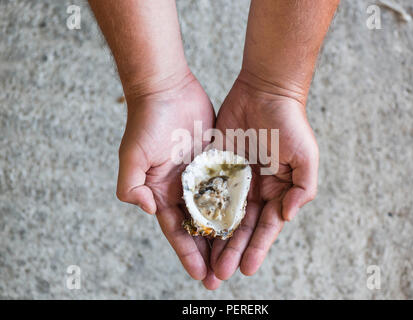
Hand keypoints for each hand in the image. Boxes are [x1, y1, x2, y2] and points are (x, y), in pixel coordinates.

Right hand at [116, 71, 220, 289]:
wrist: (167, 88)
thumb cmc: (147, 122)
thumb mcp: (133, 156)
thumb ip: (132, 186)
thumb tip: (150, 211)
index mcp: (162, 192)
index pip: (176, 230)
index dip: (187, 253)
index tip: (201, 274)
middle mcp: (182, 189)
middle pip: (198, 228)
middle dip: (209, 253)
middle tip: (222, 277)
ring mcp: (202, 176)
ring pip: (217, 212)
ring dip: (225, 236)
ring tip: (238, 258)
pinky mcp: (218, 161)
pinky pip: (229, 188)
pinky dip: (236, 207)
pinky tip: (248, 223)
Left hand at [211, 72, 318, 279]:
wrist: (265, 90)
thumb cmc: (290, 123)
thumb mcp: (306, 157)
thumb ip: (302, 188)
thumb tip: (286, 217)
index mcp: (276, 192)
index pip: (265, 228)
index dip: (256, 248)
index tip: (246, 269)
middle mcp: (254, 190)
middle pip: (241, 228)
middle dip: (231, 251)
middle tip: (218, 275)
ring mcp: (233, 179)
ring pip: (221, 215)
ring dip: (214, 239)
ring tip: (205, 262)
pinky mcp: (215, 165)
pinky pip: (206, 191)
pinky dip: (200, 211)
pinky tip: (193, 229)